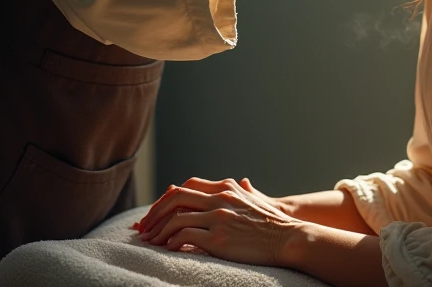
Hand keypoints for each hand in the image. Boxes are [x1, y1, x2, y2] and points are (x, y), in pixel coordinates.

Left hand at [134, 176, 299, 265]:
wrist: (288, 237)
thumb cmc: (272, 221)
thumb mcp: (257, 199)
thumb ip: (246, 190)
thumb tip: (245, 182)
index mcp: (225, 188)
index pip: (187, 186)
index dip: (167, 197)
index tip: (157, 211)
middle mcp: (219, 199)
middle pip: (176, 197)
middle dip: (155, 211)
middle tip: (144, 226)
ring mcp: (218, 217)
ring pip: (176, 217)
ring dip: (158, 229)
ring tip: (150, 241)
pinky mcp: (219, 238)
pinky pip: (186, 236)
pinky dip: (171, 241)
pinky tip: (167, 248)